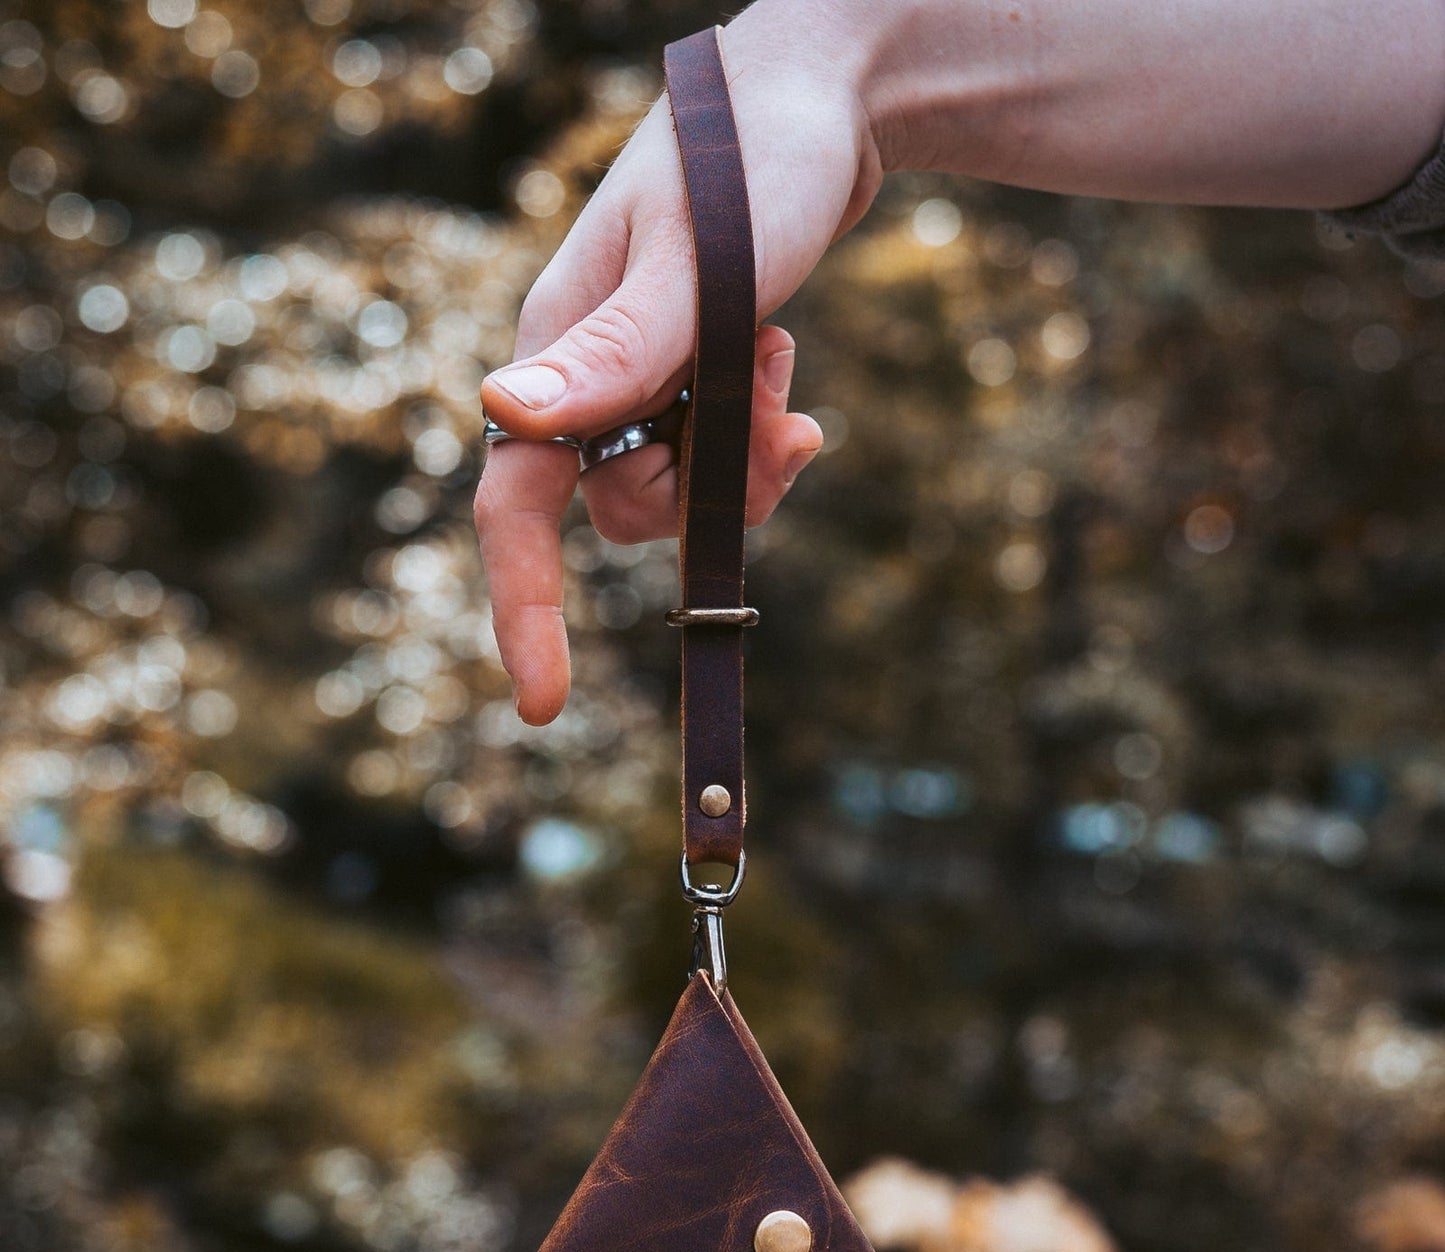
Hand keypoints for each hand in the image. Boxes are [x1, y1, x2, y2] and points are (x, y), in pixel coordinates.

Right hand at [474, 6, 880, 722]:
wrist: (823, 100)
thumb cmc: (752, 157)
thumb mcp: (696, 261)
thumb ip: (617, 351)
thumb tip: (502, 418)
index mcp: (558, 349)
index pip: (516, 503)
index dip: (524, 607)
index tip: (542, 705)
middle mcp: (588, 377)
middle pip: (626, 512)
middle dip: (709, 493)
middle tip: (773, 414)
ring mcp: (642, 381)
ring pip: (683, 495)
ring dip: (749, 460)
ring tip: (785, 371)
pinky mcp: (692, 378)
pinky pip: (721, 460)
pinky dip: (763, 442)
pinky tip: (789, 382)